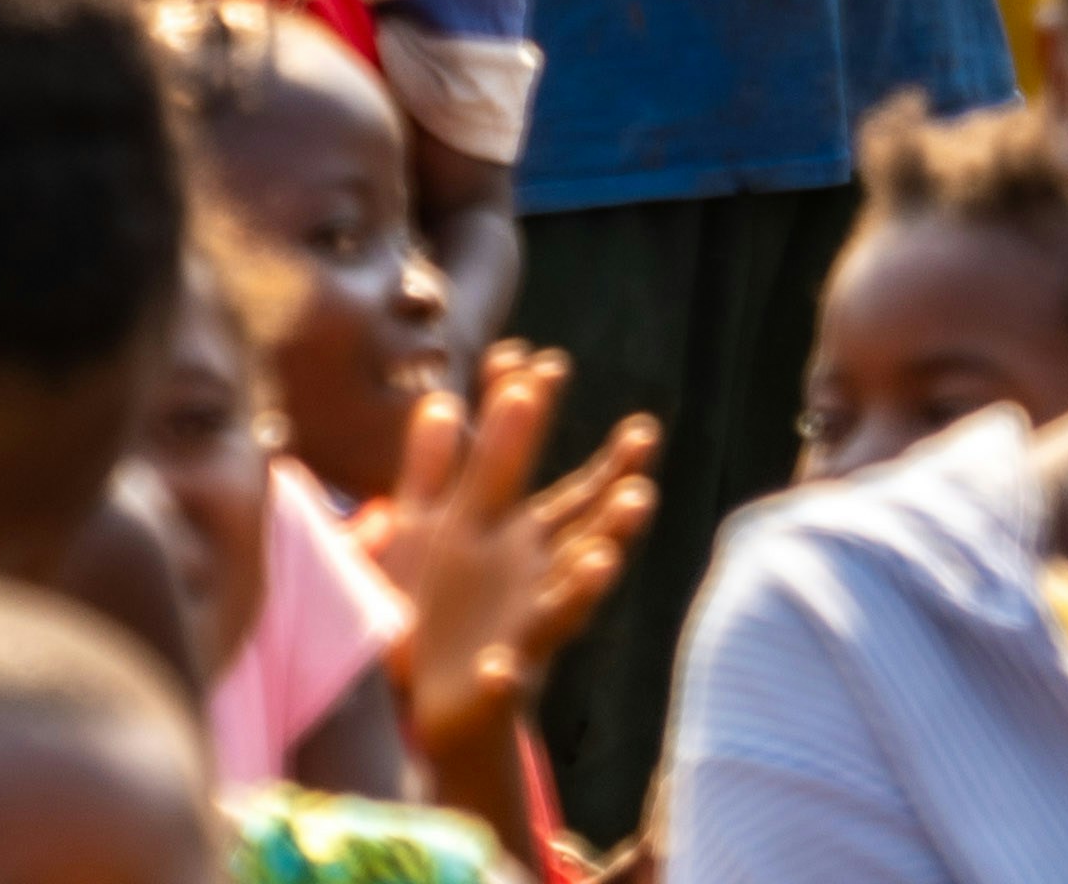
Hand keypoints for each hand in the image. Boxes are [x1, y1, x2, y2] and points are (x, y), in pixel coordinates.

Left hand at [355, 343, 656, 823]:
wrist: (428, 707)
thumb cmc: (431, 605)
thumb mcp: (423, 531)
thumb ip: (431, 471)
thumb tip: (445, 400)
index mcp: (500, 523)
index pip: (522, 456)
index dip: (531, 411)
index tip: (540, 360)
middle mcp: (526, 567)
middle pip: (577, 520)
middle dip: (612, 482)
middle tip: (644, 437)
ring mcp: (522, 624)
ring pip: (567, 598)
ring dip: (591, 576)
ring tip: (605, 556)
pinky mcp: (500, 684)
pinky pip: (503, 680)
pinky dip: (503, 674)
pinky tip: (499, 666)